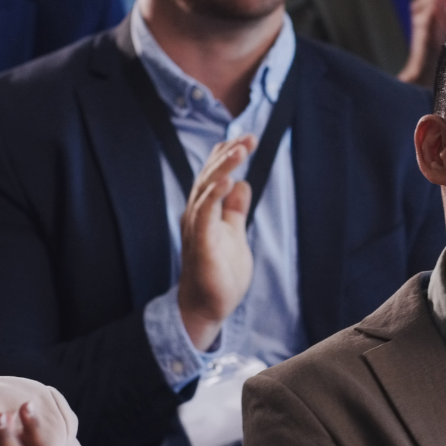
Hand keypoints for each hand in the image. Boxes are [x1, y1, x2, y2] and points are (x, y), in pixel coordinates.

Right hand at [177, 135, 256, 348]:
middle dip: (228, 154)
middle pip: (209, 176)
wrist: (208, 308)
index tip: (246, 138)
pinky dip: (215, 195)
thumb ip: (235, 210)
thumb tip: (243, 185)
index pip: (214, 175)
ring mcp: (196, 228)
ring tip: (240, 150)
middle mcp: (197, 215)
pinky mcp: (200, 243)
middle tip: (249, 138)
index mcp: (205, 212)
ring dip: (223, 167)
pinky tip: (228, 180)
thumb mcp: (234, 234)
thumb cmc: (219, 273)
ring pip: (206, 189)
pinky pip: (205, 214)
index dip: (227, 155)